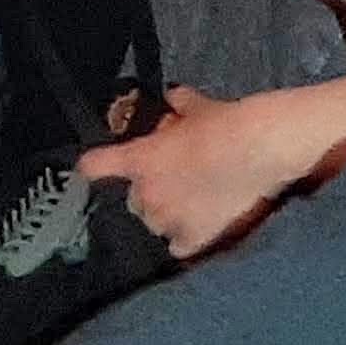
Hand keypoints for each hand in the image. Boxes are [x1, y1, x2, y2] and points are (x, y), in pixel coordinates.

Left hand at [80, 89, 323, 259]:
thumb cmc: (224, 123)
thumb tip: (173, 97)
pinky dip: (184, 239)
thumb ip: (179, 106)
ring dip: (166, 215)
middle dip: (149, 189)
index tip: (87, 169)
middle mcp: (145, 194)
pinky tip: (197, 229)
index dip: (92, 167)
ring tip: (190, 204)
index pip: (97, 166)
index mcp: (139, 160)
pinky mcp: (193, 239)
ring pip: (154, 224)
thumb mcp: (198, 108)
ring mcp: (167, 220)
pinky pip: (177, 247)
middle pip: (134, 199)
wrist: (258, 149)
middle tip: (173, 178)